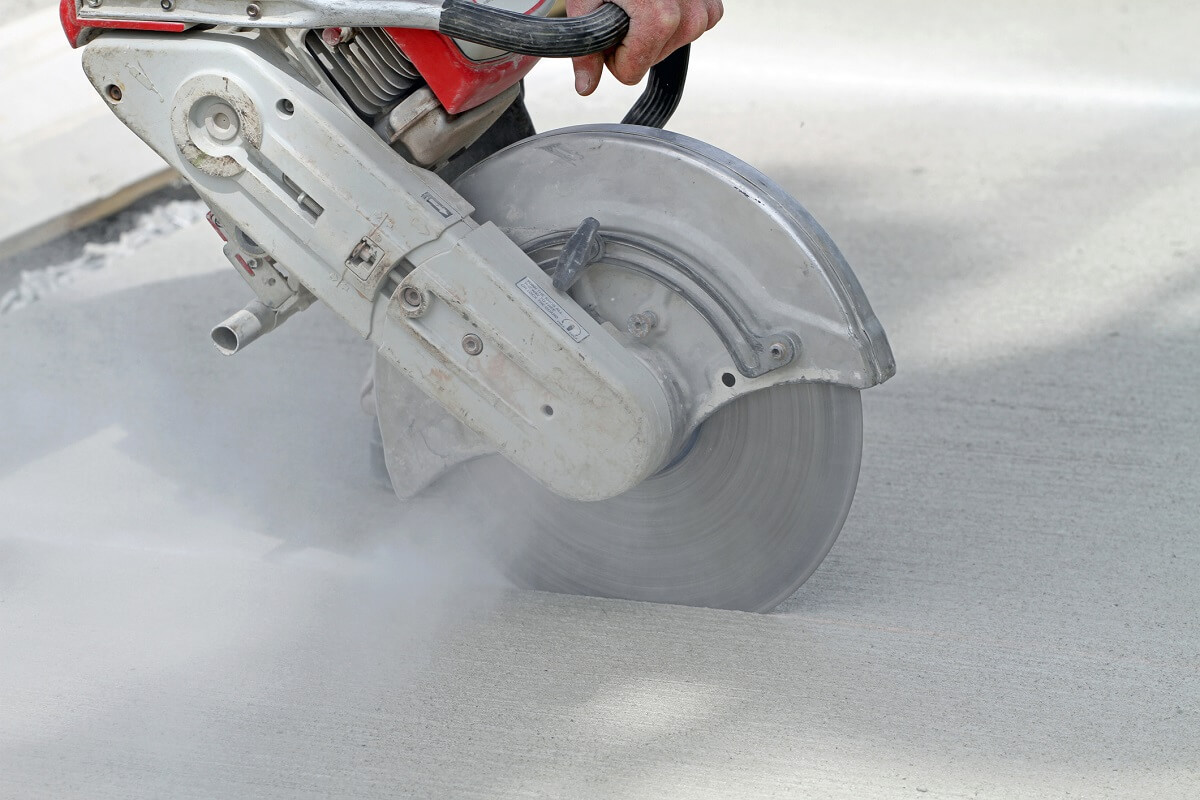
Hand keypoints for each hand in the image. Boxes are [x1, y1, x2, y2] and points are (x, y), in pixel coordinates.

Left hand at [566, 0, 723, 94]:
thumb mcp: (586, 1)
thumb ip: (585, 48)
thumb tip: (585, 86)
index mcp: (659, 19)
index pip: (631, 73)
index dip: (613, 55)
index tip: (610, 28)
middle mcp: (688, 15)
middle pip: (652, 62)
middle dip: (633, 43)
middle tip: (624, 8)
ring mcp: (703, 9)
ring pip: (672, 48)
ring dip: (654, 32)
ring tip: (641, 1)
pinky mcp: (712, 4)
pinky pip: (692, 30)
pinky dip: (675, 21)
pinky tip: (660, 2)